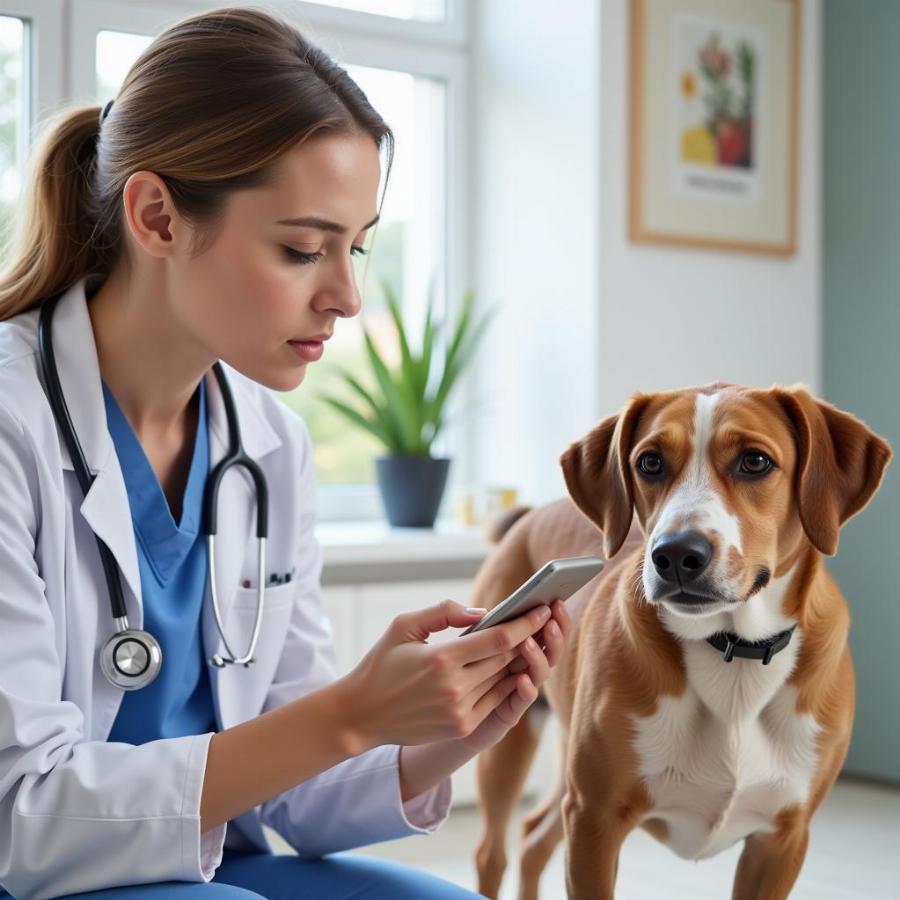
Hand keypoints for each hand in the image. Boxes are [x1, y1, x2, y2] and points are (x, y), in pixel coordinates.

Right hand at [340, 598, 557, 751]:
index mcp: (441, 659)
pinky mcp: (462, 727)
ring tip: (534, 640)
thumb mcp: (404, 626)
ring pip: (504, 680)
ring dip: (521, 660)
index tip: (542, 608)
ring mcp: (460, 711)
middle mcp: (455, 688)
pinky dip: (507, 683)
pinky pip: (496, 700)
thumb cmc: (382, 664)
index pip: (498, 638)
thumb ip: (443, 613)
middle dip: (529, 638)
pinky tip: (515, 667)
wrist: (362, 714)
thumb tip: (482, 613)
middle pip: (507, 658)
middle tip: (545, 619)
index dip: (526, 623)